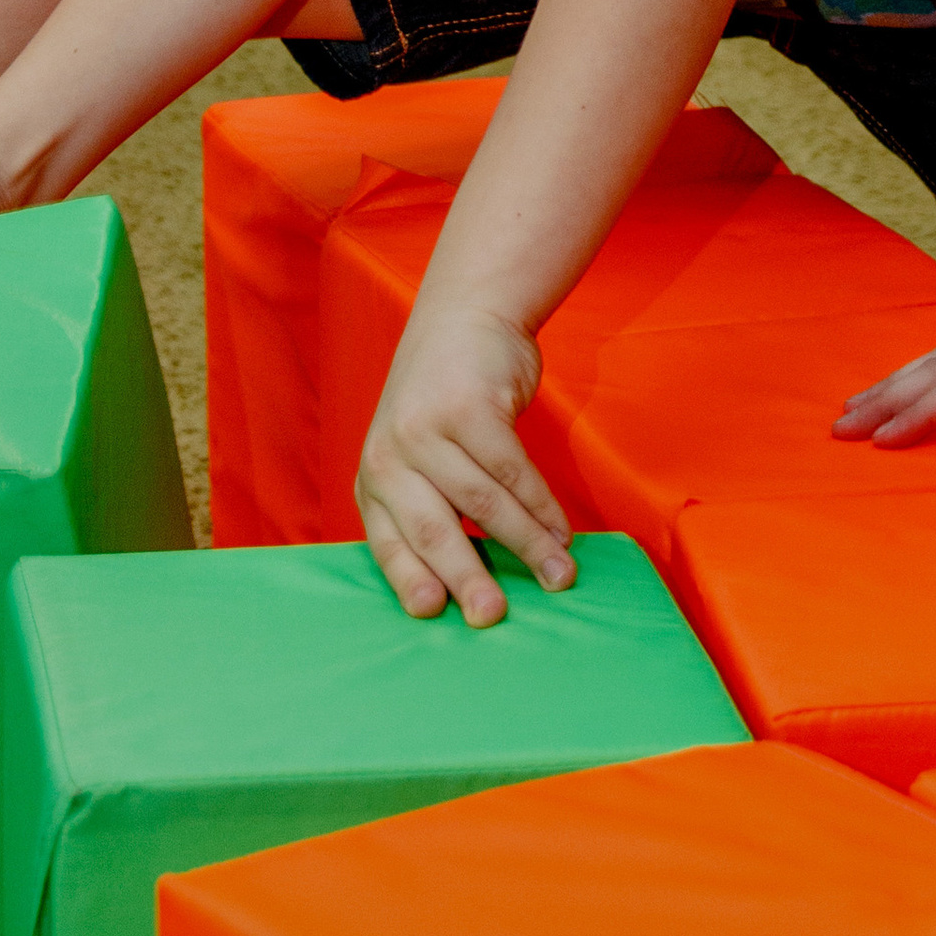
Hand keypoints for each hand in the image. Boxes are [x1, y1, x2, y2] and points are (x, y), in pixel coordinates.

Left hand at [356, 277, 577, 629]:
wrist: (465, 318)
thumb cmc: (445, 402)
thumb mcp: (417, 454)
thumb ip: (432, 506)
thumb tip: (475, 583)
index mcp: (373, 479)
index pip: (388, 542)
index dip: (411, 580)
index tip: (435, 613)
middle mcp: (390, 455)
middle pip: (433, 530)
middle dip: (467, 579)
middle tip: (493, 617)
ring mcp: (428, 429)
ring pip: (483, 504)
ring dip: (528, 545)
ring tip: (559, 575)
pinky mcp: (469, 408)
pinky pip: (513, 471)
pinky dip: (542, 505)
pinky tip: (563, 529)